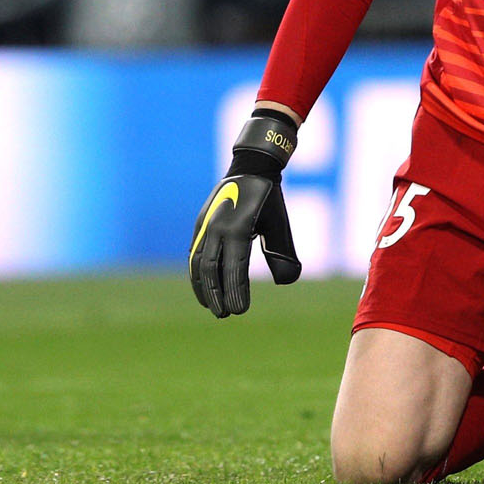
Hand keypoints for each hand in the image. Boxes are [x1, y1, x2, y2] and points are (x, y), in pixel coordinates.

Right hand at [189, 111, 302, 316]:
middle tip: (225, 315)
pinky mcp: (199, 225)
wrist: (251, 167)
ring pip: (198, 264)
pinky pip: (194, 254)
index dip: (236, 291)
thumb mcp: (280, 224)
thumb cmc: (270, 199)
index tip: (240, 311)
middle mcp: (216, 228)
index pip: (235, 267)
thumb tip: (288, 281)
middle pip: (211, 269)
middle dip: (217, 294)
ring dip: (204, 288)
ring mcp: (204, 226)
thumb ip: (283, 252)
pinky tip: (204, 288)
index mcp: (238, 228)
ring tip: (213, 307)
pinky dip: (197, 274)